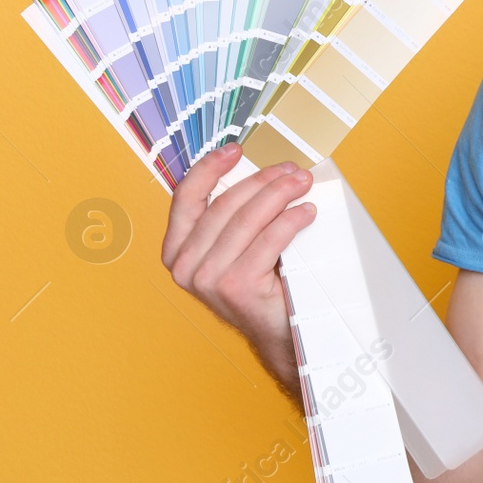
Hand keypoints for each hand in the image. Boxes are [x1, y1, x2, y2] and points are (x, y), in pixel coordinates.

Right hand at [161, 144, 317, 393]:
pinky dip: (290, 220)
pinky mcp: (236, 287)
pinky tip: (306, 212)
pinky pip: (268, 240)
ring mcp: (207, 279)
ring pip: (247, 219)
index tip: (236, 149)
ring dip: (279, 194)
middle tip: (291, 170)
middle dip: (262, 180)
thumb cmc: (259, 283)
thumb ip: (231, 217)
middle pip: (224, 204)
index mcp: (176, 250)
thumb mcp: (234, 248)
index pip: (186, 197)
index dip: (209, 167)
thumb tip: (262, 172)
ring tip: (302, 184)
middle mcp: (184, 266)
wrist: (278, 334)